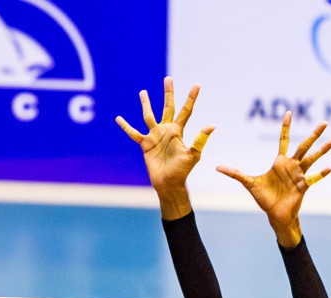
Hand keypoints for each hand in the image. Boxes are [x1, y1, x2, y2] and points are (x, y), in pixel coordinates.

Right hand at [116, 77, 213, 217]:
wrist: (168, 183)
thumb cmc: (182, 171)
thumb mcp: (193, 155)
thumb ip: (200, 140)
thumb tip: (211, 126)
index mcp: (178, 131)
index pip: (186, 111)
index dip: (191, 98)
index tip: (197, 85)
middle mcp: (167, 130)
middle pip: (167, 107)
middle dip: (168, 94)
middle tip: (168, 79)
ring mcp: (155, 136)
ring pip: (149, 116)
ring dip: (146, 104)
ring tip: (143, 92)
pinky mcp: (145, 144)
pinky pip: (134, 133)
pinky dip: (126, 126)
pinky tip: (119, 119)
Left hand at [217, 114, 330, 247]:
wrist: (275, 214)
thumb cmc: (265, 198)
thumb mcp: (249, 183)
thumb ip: (236, 174)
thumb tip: (217, 167)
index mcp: (280, 162)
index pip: (284, 140)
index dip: (285, 127)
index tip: (288, 112)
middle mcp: (292, 165)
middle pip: (303, 146)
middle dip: (313, 135)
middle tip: (324, 122)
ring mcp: (299, 175)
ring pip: (312, 159)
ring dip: (322, 151)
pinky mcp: (303, 186)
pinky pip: (313, 178)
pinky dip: (320, 174)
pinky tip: (329, 168)